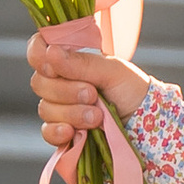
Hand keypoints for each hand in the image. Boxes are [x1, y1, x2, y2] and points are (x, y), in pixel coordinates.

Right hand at [26, 24, 152, 151]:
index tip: (55, 66)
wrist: (146, 125)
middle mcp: (59, 83)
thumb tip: (50, 52)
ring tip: (98, 116)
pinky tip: (73, 133)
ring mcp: (59, 109)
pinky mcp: (62, 134)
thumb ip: (82, 63)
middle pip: (39, 83)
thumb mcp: (112, 71)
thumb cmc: (131, 90)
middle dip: (66, 90)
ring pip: (45, 109)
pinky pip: (47, 132)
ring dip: (72, 113)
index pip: (37, 50)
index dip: (39, 56)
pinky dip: (58, 132)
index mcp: (68, 60)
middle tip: (93, 94)